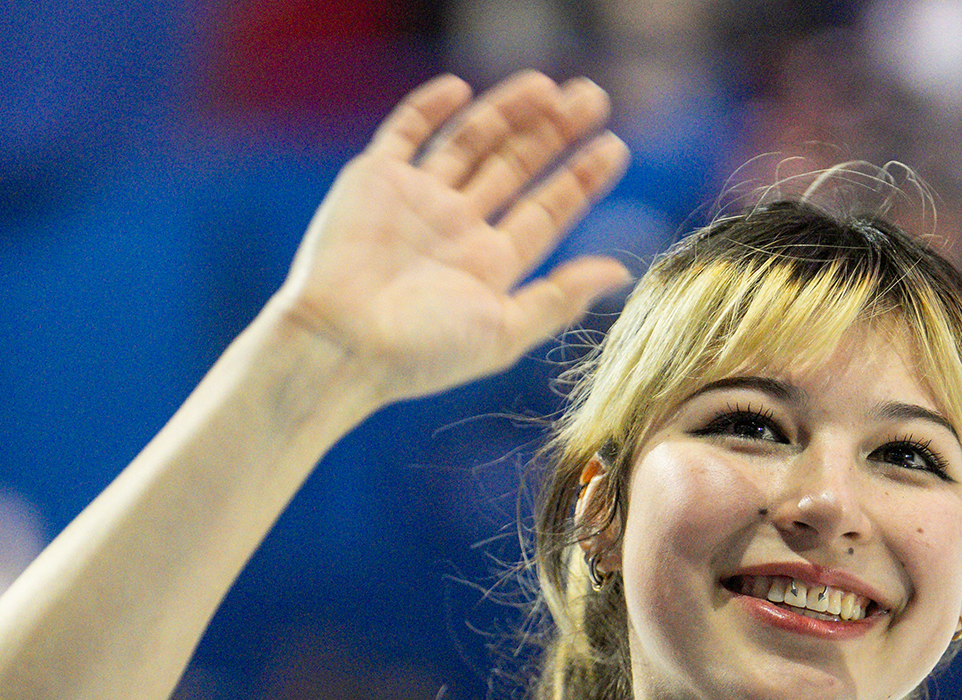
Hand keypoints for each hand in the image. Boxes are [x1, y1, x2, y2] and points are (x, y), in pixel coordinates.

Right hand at [269, 72, 631, 405]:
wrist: (340, 342)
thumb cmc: (422, 352)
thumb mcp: (505, 331)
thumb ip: (560, 298)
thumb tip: (621, 272)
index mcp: (490, 264)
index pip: (547, 210)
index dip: (582, 179)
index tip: (615, 148)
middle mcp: (457, 227)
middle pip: (516, 167)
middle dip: (555, 133)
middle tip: (594, 98)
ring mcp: (417, 200)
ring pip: (472, 142)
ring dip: (509, 112)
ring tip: (549, 86)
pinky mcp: (374, 179)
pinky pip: (406, 132)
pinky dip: (430, 108)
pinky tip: (462, 88)